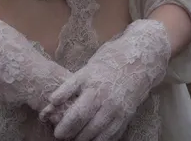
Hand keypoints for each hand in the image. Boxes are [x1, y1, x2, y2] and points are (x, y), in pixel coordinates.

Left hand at [39, 19, 170, 140]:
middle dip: (67, 130)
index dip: (59, 115)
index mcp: (90, 79)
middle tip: (58, 135)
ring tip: (73, 140)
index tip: (49, 121)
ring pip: (94, 130)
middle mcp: (102, 94)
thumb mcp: (89, 66)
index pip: (70, 100)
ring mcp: (114, 107)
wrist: (141, 60)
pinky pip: (110, 134)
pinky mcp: (125, 115)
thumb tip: (53, 100)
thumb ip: (73, 84)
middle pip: (81, 119)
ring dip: (81, 138)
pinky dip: (99, 140)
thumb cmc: (111, 59)